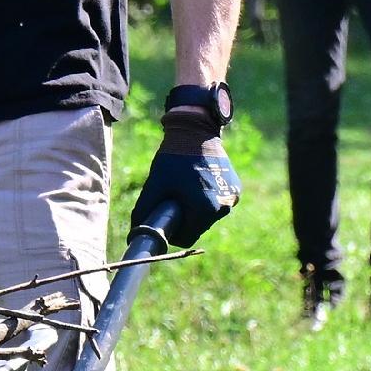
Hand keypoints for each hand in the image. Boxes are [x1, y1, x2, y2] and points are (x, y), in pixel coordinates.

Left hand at [127, 100, 239, 249]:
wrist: (195, 132)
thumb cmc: (173, 159)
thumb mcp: (155, 186)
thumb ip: (143, 212)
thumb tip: (135, 232)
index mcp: (205, 210)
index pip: (186, 238)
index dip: (172, 233)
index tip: (165, 218)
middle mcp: (223, 207)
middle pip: (198, 228)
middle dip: (184, 219)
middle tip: (174, 200)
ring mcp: (232, 198)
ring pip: (208, 216)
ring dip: (196, 209)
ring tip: (186, 189)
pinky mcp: (235, 189)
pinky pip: (218, 203)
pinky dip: (207, 198)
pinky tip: (198, 183)